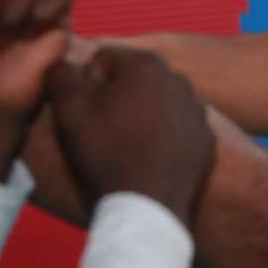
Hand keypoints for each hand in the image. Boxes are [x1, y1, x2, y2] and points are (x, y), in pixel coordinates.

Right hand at [44, 48, 216, 225]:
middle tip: (103, 132)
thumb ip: (61, 72)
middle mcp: (178, 79)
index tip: (85, 115)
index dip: (85, 86)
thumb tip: (63, 63)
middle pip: (131, 80)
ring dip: (139, 116)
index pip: (103, 61)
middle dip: (115, 98)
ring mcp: (197, 110)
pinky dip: (162, 137)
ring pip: (155, 103)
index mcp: (146, 63)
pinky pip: (176, 128)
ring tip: (125, 147)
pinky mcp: (206, 139)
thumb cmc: (105, 152)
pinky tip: (149, 158)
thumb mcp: (68, 107)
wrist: (147, 206)